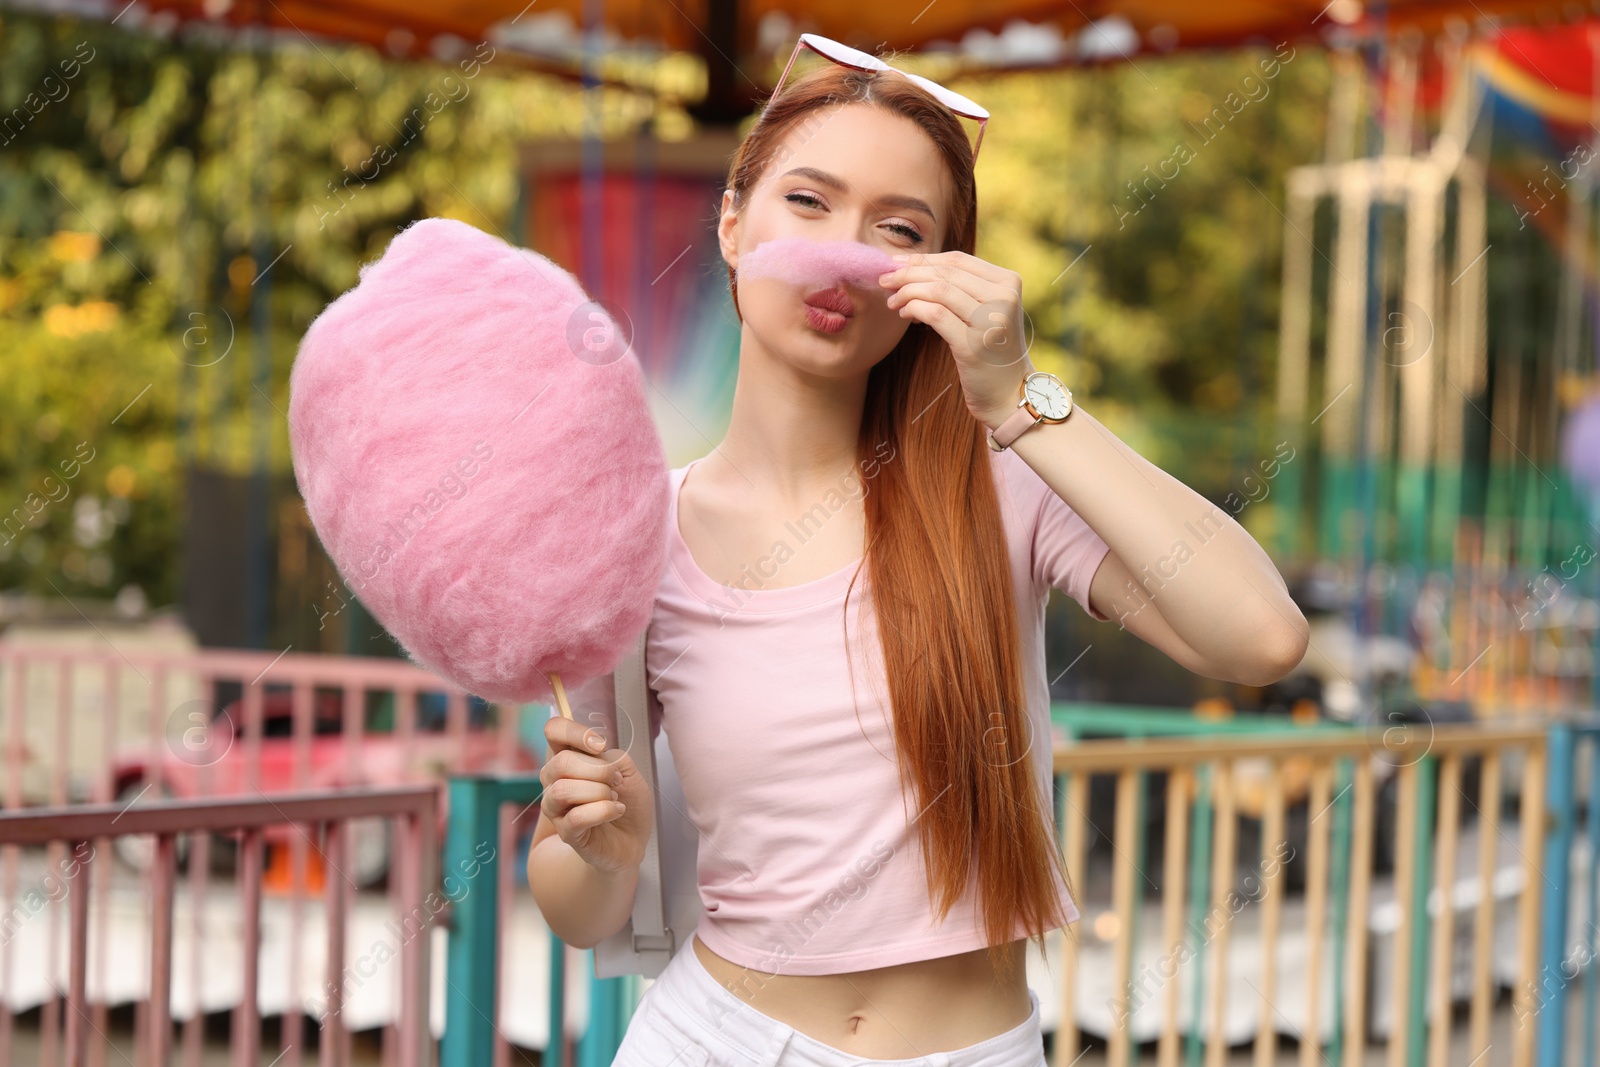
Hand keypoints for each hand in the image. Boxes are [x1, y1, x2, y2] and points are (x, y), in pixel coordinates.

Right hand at [538, 715, 654, 876]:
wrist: (633, 839)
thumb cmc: (627, 801)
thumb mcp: (627, 771)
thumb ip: (611, 757)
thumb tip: (597, 757)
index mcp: (568, 757)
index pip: (553, 731)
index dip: (574, 732)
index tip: (600, 745)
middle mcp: (555, 780)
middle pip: (561, 762)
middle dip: (599, 769)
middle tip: (617, 781)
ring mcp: (557, 808)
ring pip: (563, 790)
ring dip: (599, 791)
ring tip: (615, 797)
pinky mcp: (566, 833)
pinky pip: (576, 817)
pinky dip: (604, 811)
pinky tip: (617, 810)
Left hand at [878, 250, 1032, 427]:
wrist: (1009, 393)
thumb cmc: (992, 350)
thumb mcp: (988, 311)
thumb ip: (965, 287)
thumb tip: (915, 265)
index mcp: (1008, 282)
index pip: (957, 259)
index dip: (922, 259)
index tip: (896, 263)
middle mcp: (1003, 297)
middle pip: (945, 272)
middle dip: (908, 273)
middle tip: (885, 281)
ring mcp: (990, 321)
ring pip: (938, 290)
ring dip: (907, 292)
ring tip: (893, 301)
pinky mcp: (973, 344)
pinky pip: (935, 314)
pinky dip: (914, 309)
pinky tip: (905, 314)